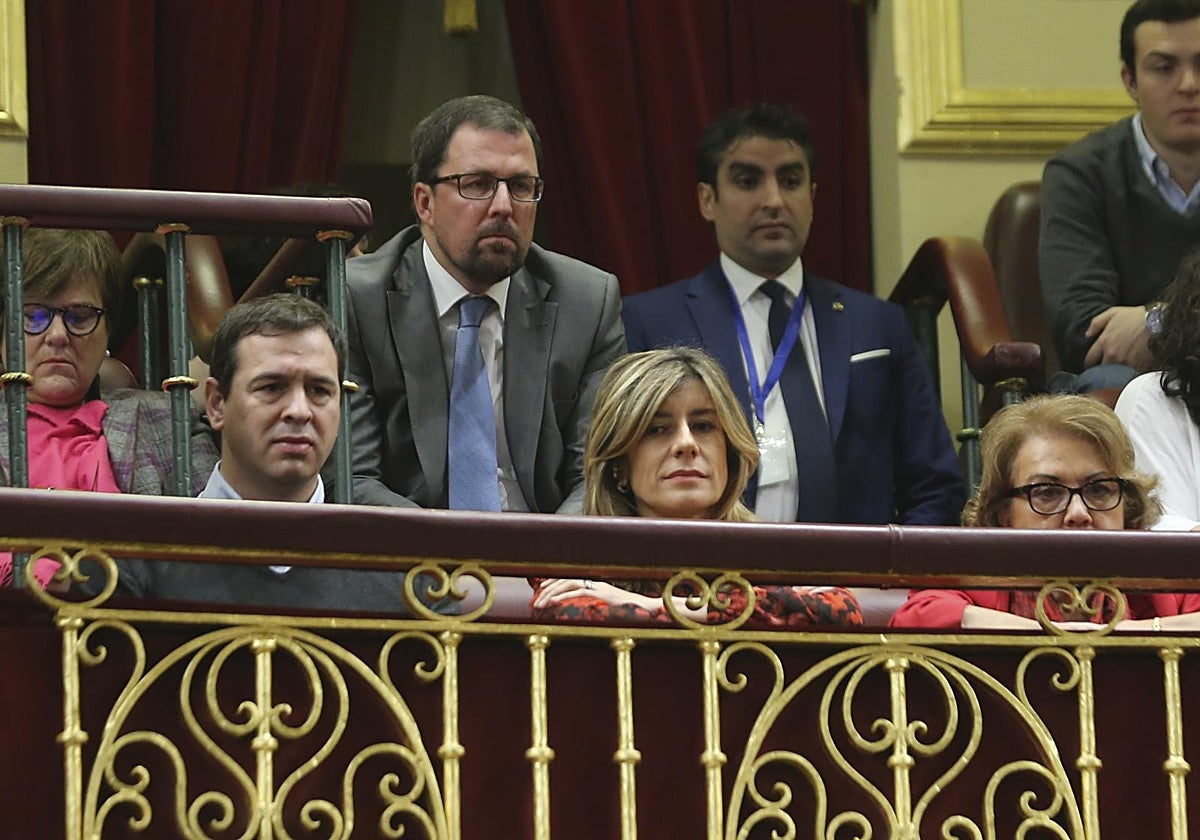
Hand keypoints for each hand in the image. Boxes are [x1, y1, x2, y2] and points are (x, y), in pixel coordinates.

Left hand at [531, 577, 655, 610]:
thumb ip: (593, 604)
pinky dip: (564, 596)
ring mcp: (598, 586)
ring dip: (552, 593)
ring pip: (568, 583)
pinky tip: (553, 602)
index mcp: (594, 582)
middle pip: (564, 578)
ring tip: (540, 603)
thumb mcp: (606, 605)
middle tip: (536, 600)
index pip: (568, 577)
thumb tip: (583, 610)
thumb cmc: (627, 610)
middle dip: (547, 588)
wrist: (645, 609)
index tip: (540, 590)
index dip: (552, 582)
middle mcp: (594, 581)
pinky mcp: (601, 593)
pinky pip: (578, 592)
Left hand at [1083, 305, 1153, 369]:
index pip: (1089, 360)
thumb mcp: (1113, 313)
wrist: (1161, 321)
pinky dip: (1129, 373)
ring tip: (1119, 370)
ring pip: (1115, 374)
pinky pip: (1130, 374)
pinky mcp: (1139, 367)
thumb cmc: (1138, 315)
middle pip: (1101, 369)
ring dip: (1116, 373)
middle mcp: (1112, 354)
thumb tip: (1087, 335)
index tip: (1094, 364)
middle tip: (1108, 367)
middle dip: (1103, 369)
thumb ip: (1096, 323)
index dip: (1090, 363)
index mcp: (1104, 342)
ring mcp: (1125, 362)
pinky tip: (1132, 370)